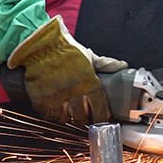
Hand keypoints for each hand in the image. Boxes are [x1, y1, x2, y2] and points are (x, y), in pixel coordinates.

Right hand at [7, 16, 127, 124]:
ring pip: (64, 118)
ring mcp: (56, 98)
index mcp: (89, 83)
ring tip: (67, 112)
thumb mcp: (89, 56)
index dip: (101, 116)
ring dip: (66, 117)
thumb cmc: (66, 49)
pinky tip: (52, 108)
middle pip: (81, 117)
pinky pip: (47, 114)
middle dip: (83, 118)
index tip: (101, 118)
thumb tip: (122, 66)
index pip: (100, 108)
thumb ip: (106, 64)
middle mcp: (74, 93)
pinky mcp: (41, 100)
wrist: (41, 44)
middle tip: (83, 116)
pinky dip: (50, 113)